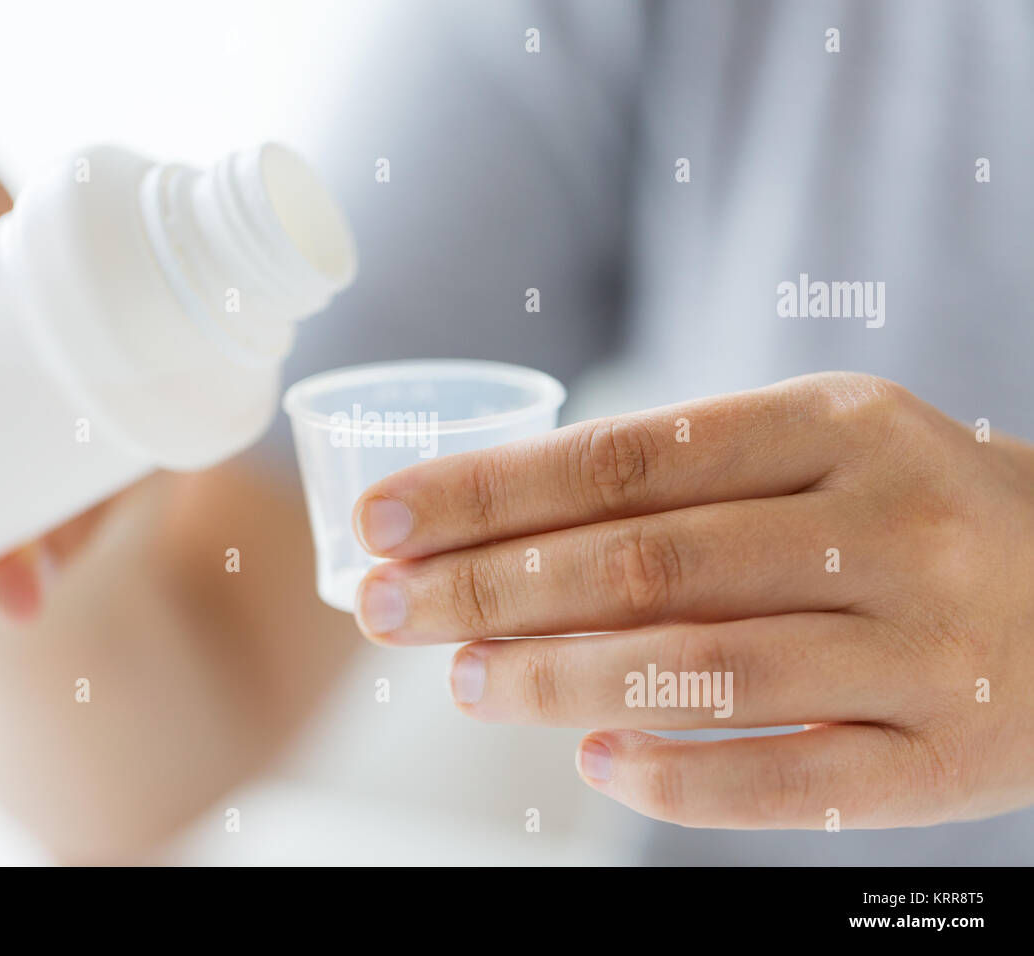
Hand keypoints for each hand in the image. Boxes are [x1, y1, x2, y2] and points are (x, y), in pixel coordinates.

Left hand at [351, 372, 1033, 828]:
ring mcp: (922, 647)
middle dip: (490, 588)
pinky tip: (596, 760)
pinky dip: (680, 776)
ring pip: (703, 669)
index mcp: (835, 426)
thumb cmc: (907, 510)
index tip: (384, 521)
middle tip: (386, 609)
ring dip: (560, 680)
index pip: (622, 457)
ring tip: (465, 680)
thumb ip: (682, 484)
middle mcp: (882, 527)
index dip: (488, 493)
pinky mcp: (945, 758)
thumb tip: (504, 537)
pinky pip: (791, 777)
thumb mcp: (818, 450)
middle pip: (644, 562)